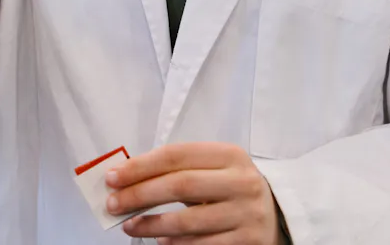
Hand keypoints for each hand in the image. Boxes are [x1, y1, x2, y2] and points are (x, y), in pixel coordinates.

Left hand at [105, 142, 279, 243]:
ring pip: (189, 221)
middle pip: (180, 186)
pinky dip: (176, 244)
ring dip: (151, 225)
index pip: (175, 156)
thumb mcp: (212, 168)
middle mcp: (242, 182)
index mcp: (230, 154)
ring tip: (129, 226)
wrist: (277, 213)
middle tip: (112, 204)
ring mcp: (248, 213)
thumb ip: (176, 169)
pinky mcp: (249, 242)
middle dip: (139, 195)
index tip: (112, 177)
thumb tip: (126, 179)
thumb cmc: (230, 187)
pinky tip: (159, 241)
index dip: (140, 166)